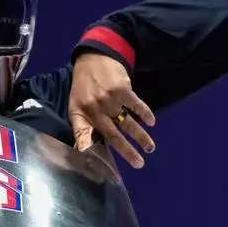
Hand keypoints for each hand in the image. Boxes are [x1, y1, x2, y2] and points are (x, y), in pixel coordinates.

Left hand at [69, 52, 155, 168]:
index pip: (85, 137)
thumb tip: (84, 150)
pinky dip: (145, 113)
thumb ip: (81, 128)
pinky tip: (152, 122)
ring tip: (150, 148)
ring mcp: (109, 99)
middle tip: (139, 164)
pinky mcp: (122, 89)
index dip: (90, 151)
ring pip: (127, 122)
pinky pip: (135, 104)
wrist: (93, 59)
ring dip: (140, 136)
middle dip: (127, 151)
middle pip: (113, 135)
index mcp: (82, 115)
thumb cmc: (84, 88)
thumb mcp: (76, 107)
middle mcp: (96, 110)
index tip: (102, 167)